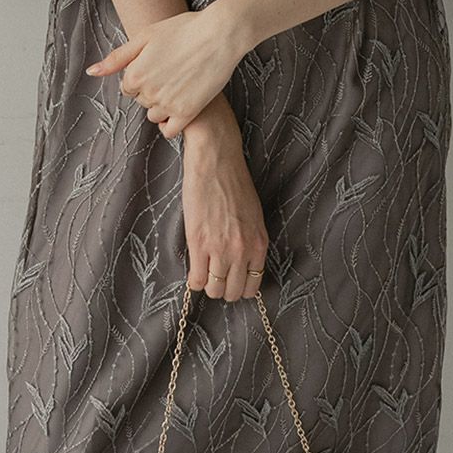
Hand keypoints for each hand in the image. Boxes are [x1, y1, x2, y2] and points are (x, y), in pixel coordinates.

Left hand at [84, 0, 246, 137]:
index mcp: (135, 74)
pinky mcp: (188, 113)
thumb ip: (117, 58)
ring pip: (154, 116)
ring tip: (180, 86)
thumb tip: (92, 72)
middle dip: (152, 90)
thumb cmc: (183, 29)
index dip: (142, 76)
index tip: (158, 65)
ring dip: (162, 106)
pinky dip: (172, 123)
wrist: (219, 34)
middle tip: (172, 71)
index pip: (128, 88)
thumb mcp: (145, 36)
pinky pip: (170, 131)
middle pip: (142, 101)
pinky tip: (181, 107)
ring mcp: (168, 104)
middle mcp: (148, 92)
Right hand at [180, 107, 268, 302]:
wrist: (216, 160)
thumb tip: (241, 263)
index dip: (238, 286)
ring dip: (208, 285)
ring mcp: (220, 249)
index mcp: (259, 243)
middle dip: (223, 288)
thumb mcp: (253, 216)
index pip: (252, 286)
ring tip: (203, 272)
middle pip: (232, 292)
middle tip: (215, 275)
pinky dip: (194, 280)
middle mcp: (242, 250)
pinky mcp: (199, 242)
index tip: (230, 279)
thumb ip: (250, 241)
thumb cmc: (234, 183)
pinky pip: (196, 279)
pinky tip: (193, 270)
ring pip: (214, 290)